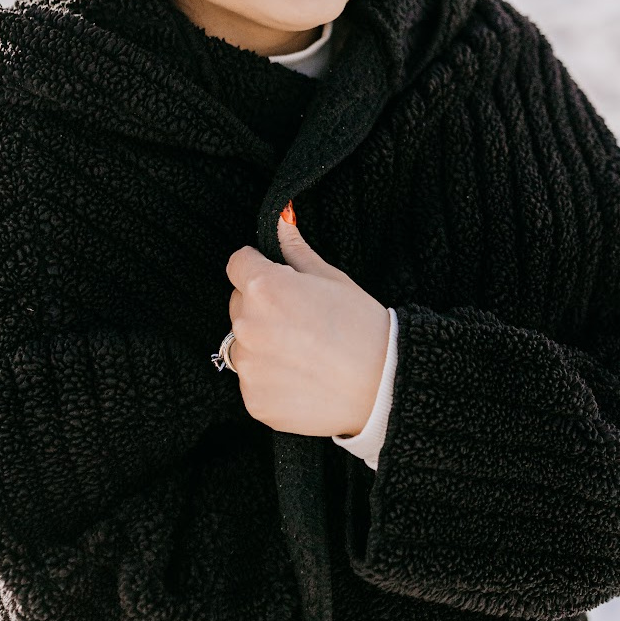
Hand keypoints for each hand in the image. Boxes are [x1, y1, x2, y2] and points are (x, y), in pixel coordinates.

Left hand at [224, 205, 390, 437]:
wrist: (381, 386)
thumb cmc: (361, 326)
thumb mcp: (331, 278)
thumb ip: (296, 250)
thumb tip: (280, 220)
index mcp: (264, 288)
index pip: (237, 264)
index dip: (258, 266)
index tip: (278, 278)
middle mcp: (247, 326)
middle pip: (239, 304)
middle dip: (261, 305)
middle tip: (300, 318)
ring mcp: (248, 367)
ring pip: (243, 344)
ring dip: (262, 342)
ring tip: (303, 351)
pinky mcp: (253, 400)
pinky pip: (253, 380)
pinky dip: (271, 377)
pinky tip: (302, 375)